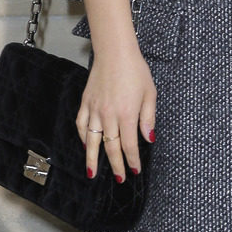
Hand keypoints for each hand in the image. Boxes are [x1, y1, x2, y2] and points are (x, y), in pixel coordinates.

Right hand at [76, 45, 155, 182]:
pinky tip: (86, 146)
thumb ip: (148, 118)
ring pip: (92, 140)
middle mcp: (108, 115)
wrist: (115, 53)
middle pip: (110, 147)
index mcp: (127, 114)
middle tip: (120, 178)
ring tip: (92, 172)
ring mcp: (94, 109)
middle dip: (116, 165)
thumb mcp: (150, 93)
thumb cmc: (135, 71)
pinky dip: (82, 138)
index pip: (129, 145)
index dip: (132, 160)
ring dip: (92, 158)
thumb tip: (149, 139)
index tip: (134, 170)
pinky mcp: (85, 103)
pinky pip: (81, 125)